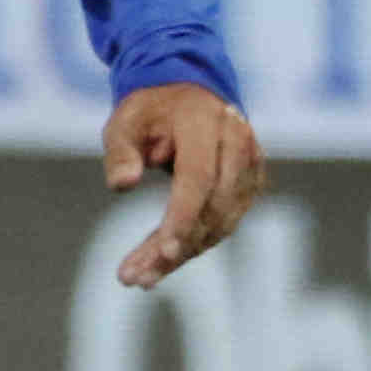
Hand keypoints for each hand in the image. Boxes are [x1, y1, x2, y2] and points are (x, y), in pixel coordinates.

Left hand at [105, 82, 262, 288]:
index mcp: (209, 125)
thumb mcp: (124, 121)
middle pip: (212, 208)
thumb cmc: (150, 109)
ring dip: (183, 254)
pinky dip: (194, 244)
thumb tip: (121, 186)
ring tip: (140, 278)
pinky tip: (162, 264)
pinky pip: (224, 222)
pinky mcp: (249, 185)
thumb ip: (120, 152)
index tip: (164, 251)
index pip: (200, 179)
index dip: (184, 216)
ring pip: (221, 222)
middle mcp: (239, 146)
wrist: (188, 92)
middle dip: (176, 247)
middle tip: (135, 277)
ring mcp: (250, 167)